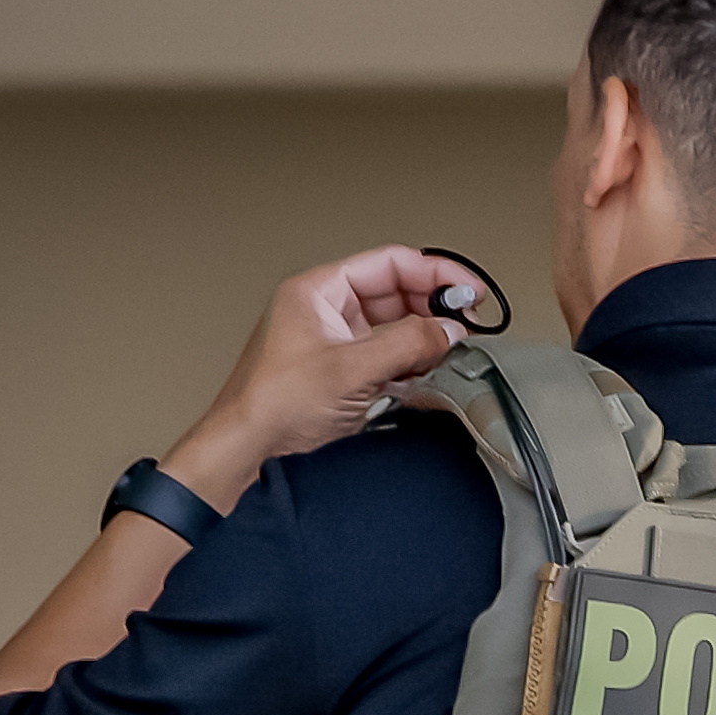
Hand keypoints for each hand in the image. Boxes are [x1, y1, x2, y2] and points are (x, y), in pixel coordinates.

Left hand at [156, 245, 470, 514]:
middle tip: (466, 323)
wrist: (247, 450)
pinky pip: (384, 356)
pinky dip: (408, 362)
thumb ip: (407, 344)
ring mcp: (332, 341)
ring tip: (447, 351)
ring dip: (422, 338)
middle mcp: (325, 310)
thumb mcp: (351, 369)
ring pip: (392, 326)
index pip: (390, 264)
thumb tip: (448, 329)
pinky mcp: (338, 372)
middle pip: (395, 292)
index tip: (468, 292)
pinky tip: (424, 373)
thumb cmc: (273, 405)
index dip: (435, 273)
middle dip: (432, 307)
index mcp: (319, 290)